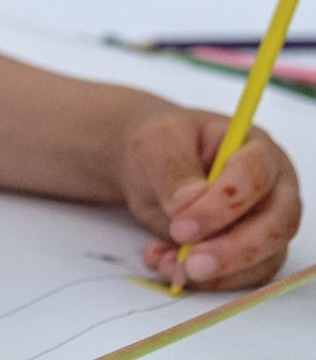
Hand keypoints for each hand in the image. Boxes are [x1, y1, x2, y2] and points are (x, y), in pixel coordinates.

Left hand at [120, 105, 301, 289]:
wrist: (152, 166)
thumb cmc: (163, 145)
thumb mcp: (156, 143)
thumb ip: (172, 169)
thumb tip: (188, 202)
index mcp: (255, 148)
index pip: (256, 177)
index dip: (222, 205)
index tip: (181, 224)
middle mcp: (273, 188)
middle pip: (273, 226)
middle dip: (231, 250)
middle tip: (189, 263)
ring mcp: (267, 223)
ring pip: (263, 259)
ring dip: (217, 272)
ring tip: (169, 267)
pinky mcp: (253, 253)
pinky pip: (242, 276)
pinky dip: (207, 280)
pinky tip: (169, 267)